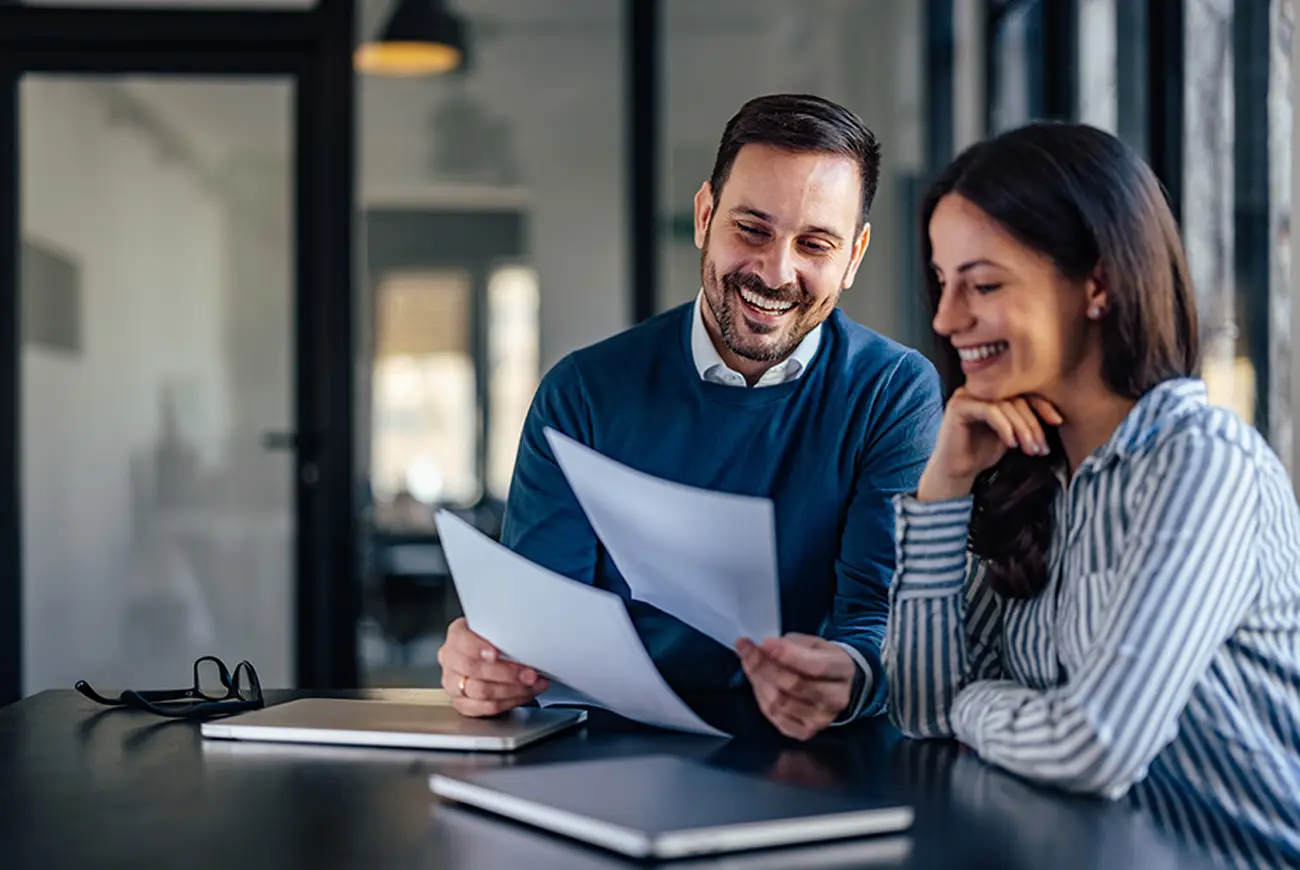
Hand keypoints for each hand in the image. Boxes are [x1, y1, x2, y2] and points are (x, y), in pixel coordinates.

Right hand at [437, 617, 548, 716]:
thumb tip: (527, 639)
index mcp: (457, 635)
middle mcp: (451, 659)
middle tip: (529, 673)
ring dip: (512, 689)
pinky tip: (523, 695)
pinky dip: (509, 702)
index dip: (479, 649)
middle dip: (506, 673)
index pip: (463, 642)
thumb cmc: (493, 640)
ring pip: (481, 691)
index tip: (496, 654)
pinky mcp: (462, 704)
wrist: (484, 654)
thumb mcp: (495, 628)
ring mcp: (453, 683)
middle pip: (473, 669)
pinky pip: (485, 707)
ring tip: (533, 684)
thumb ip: (503, 633)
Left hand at [736, 634, 856, 740]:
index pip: (816, 666)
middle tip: (747, 650)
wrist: (832, 683)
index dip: (788, 655)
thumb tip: (762, 649)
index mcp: (843, 669)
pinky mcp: (806, 732)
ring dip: (759, 681)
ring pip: (781, 702)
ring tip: (751, 664)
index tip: (764, 643)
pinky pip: (776, 717)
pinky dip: (761, 699)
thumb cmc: (819, 658)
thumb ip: (790, 645)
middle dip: (765, 666)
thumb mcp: (811, 643)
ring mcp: (822, 719)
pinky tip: (759, 684)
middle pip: (795, 685)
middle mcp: (837, 698)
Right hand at [916, 388, 1063, 500]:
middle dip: (1032, 424)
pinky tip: (1011, 443)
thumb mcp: (1011, 434)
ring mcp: (968, 395)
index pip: (1023, 391)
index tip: (1057, 421)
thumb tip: (1056, 416)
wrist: (956, 471)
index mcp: (993, 391)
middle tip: (1041, 447)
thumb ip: (1024, 420)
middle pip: (1016, 398)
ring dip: (1022, 429)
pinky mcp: (959, 406)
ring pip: (1005, 405)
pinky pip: (990, 411)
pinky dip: (1005, 427)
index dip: (1042, 405)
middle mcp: (980, 389)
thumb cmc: (982, 452)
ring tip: (1029, 449)